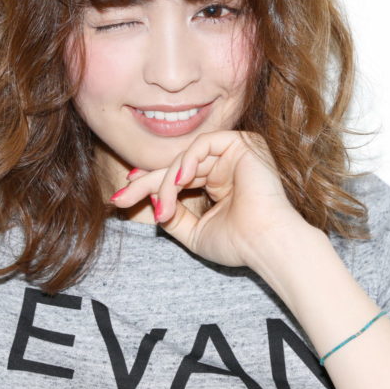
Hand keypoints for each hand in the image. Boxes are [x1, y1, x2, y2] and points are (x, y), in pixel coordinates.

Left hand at [110, 131, 312, 269]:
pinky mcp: (242, 143)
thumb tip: (150, 199)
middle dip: (146, 182)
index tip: (121, 197)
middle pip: (176, 166)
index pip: (177, 178)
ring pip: (185, 158)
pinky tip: (179, 180)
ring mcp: (234, 153)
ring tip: (162, 207)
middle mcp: (226, 165)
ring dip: (167, 182)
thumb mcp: (195, 232)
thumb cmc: (239, 244)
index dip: (149, 186)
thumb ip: (173, 215)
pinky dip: (186, 160)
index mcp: (218, 183)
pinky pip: (203, 143)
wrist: (267, 245)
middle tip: (121, 196)